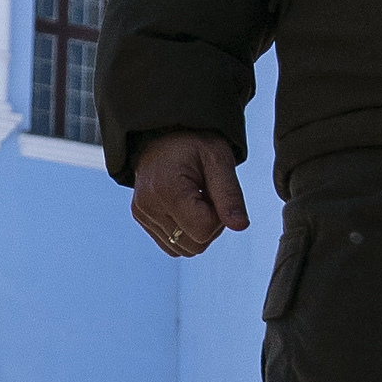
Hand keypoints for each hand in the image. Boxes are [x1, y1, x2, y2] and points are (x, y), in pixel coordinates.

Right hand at [126, 130, 247, 261]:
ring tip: (195, 199)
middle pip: (195, 245)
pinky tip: (185, 207)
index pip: (203, 231)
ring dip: (197, 230)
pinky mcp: (142, 218)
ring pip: (184, 249)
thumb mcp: (219, 160)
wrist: (165, 133)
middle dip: (209, 226)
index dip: (218, 217)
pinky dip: (185, 231)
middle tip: (207, 196)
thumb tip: (240, 226)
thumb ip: (230, 195)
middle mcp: (148, 205)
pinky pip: (172, 245)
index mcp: (166, 189)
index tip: (214, 193)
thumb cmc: (193, 143)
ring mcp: (142, 214)